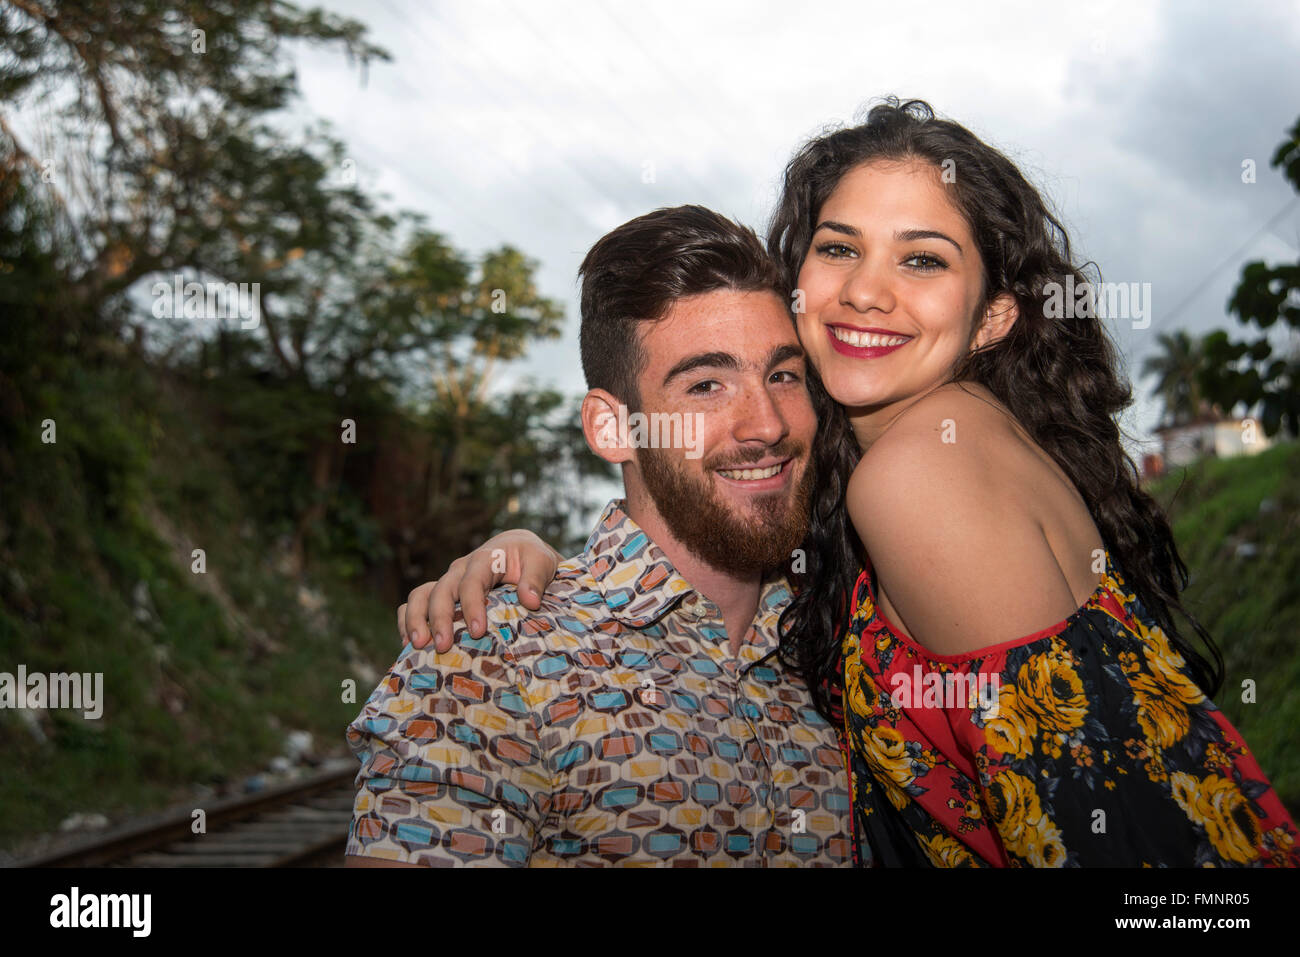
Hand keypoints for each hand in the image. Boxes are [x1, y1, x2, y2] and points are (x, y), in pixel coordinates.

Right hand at [398, 529, 562, 652]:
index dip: (472, 605)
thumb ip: (536, 578)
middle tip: (442, 646)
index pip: (472, 581)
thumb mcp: (541, 561)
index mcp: (485, 559)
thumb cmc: (531, 558)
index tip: (477, 631)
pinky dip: (407, 621)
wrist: (519, 552)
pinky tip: (411, 647)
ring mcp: (448, 582)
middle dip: (439, 618)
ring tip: (417, 646)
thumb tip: (529, 601)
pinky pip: (415, 603)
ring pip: (420, 595)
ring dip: (415, 619)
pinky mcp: (443, 595)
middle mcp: (460, 570)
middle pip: (441, 590)